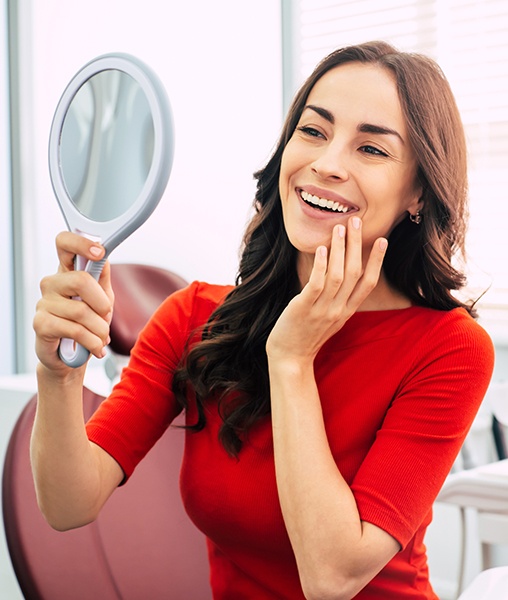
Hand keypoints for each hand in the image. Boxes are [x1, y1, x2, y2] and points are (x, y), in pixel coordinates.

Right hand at [33, 232, 113, 372]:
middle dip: (102, 304)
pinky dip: (93, 342)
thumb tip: (104, 255)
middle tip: (105, 316)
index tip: (100, 252)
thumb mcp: (101, 298)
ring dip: (100, 329)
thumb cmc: (86, 322)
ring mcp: (44, 302)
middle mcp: (52, 283)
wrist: (70, 356)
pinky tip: (96, 348)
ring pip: (82, 311)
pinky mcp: (40, 323)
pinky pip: (75, 330)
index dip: (81, 243)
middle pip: (81, 280)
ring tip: (101, 338)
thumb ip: (102, 277)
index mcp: (67, 271)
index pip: (64, 243)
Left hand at [266, 217, 386, 363]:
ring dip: (340, 249)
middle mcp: (339, 309)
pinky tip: (321, 249)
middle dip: (357, 245)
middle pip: (355, 272)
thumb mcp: (330, 317)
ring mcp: (322, 309)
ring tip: (339, 228)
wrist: (290, 358)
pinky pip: (316, 284)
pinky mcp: (304, 308)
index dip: (377, 261)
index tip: (383, 240)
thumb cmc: (307, 334)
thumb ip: (338, 298)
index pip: (369, 283)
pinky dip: (321, 265)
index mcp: (347, 310)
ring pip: (337, 275)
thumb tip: (341, 272)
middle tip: (356, 221)